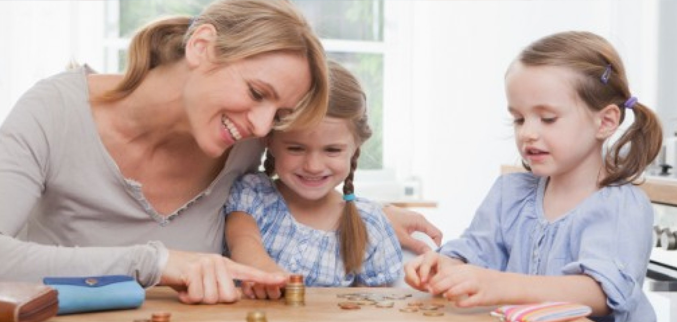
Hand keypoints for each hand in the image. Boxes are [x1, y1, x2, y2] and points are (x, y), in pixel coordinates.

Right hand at [159, 250, 286, 303]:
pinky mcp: (193, 269)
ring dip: (198, 299)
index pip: (250, 272)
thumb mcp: (207, 277)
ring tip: (191, 288)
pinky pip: (197, 296)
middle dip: (213, 300)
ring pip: (212, 298)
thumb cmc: (186, 274)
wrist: (161, 262)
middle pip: (229, 296)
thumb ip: (222, 286)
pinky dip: (188, 298)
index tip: (283, 279)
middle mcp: (219, 262)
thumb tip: (234, 297)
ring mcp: (207, 264)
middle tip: (200, 292)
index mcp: (225, 264)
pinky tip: (183, 288)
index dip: (266, 278)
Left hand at [383, 206, 442, 253]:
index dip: (435, 245)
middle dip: (427, 245)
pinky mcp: (407, 221)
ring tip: (411, 250)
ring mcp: (413, 219)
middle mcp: (419, 219)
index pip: (437, 234)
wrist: (373, 215)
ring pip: (423, 233)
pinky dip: (413, 238)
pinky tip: (406, 244)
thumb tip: (429, 253)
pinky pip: (415, 231)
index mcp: (421, 221)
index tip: (429, 254)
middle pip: (430, 234)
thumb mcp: (402, 238)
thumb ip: (417, 245)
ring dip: (419, 242)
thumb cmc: (387, 224)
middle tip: (419, 254)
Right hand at [404, 251, 461, 290]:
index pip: (423, 263)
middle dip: (412, 277)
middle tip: (419, 285)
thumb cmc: (451, 270)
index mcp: (431, 256)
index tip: (424, 282)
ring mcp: (416, 266)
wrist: (451, 271)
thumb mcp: (449, 272)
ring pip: (407, 274)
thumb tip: (430, 289)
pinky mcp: (414, 274)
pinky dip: (414, 285)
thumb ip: (440, 279)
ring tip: (425, 288)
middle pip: (408, 266)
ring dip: (413, 283)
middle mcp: (420, 259)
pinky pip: (409, 280)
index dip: (423, 273)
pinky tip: (424, 288)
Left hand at [428, 262, 503, 307]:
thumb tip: (435, 282)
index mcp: (466, 269)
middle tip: (431, 291)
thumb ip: (454, 276)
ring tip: (445, 296)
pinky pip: (472, 300)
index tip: (428, 284)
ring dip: (451, 292)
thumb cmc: (482, 279)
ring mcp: (479, 286)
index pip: (447, 271)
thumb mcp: (468, 273)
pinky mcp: (484, 297)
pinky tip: (457, 303)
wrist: (504, 284)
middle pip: (452, 279)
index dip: (436, 278)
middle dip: (439, 285)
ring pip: (462, 287)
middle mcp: (471, 276)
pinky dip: (463, 302)